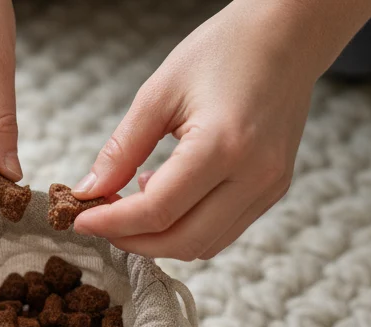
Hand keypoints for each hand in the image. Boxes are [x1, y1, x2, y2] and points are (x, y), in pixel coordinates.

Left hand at [72, 0, 370, 259]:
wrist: (288, 36)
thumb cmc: (223, 51)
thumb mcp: (159, 93)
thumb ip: (123, 148)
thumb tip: (89, 190)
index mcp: (223, 145)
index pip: (158, 210)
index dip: (113, 223)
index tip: (82, 220)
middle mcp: (254, 175)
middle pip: (182, 241)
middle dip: (134, 241)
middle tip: (102, 220)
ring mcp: (270, 187)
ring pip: (204, 245)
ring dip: (161, 238)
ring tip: (133, 202)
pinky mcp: (275, 190)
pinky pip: (224, 231)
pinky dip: (188, 228)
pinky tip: (168, 196)